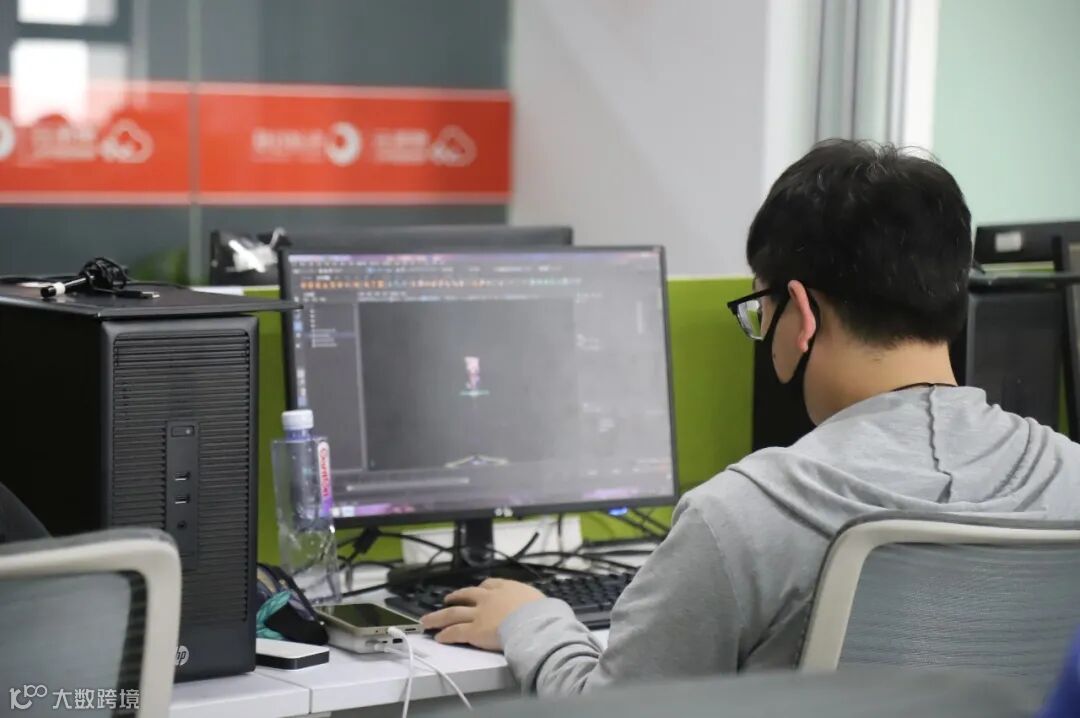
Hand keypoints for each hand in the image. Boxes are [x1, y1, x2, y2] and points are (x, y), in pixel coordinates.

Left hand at [420, 578, 544, 650]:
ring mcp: (479, 614)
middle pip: (466, 595)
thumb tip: (543, 607)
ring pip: (453, 613)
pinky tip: (439, 637)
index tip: (477, 591)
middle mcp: (489, 598)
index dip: (480, 589)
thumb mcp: (540, 600)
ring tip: (428, 620)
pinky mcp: (473, 631)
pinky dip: (446, 634)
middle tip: (447, 600)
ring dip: (438, 616)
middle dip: (455, 597)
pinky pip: (455, 632)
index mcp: (507, 588)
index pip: (489, 584)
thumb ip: (532, 603)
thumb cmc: (543, 613)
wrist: (534, 623)